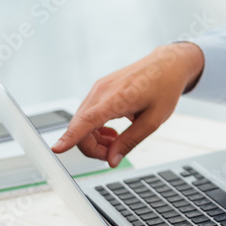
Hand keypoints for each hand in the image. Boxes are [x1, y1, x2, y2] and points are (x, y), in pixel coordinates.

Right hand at [51, 42, 203, 166]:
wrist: (168, 64)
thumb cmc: (165, 88)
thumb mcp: (154, 120)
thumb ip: (130, 141)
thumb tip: (111, 161)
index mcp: (118, 97)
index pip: (88, 121)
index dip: (71, 137)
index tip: (57, 149)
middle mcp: (102, 91)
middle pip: (81, 127)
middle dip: (93, 148)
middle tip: (114, 153)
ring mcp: (99, 88)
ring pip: (82, 123)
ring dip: (95, 139)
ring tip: (117, 141)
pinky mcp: (99, 88)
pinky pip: (88, 114)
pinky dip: (95, 129)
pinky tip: (112, 132)